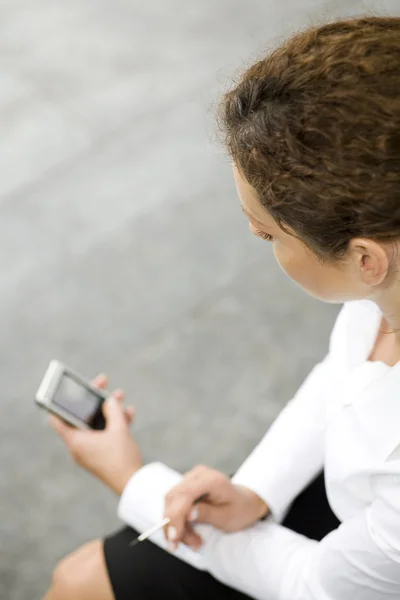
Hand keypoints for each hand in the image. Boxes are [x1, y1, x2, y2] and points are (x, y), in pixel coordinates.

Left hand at [50, 375, 142, 494]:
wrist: (134, 484)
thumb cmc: (121, 457)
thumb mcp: (119, 428)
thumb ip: (113, 409)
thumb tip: (109, 401)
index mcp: (76, 441)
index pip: (57, 418)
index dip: (60, 401)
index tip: (67, 389)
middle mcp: (79, 446)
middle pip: (81, 417)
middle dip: (94, 399)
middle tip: (103, 383)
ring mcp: (90, 451)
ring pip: (95, 424)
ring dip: (108, 410)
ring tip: (120, 396)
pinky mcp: (101, 455)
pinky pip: (104, 434)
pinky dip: (113, 424)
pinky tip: (129, 414)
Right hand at [164, 465, 268, 550]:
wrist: (245, 502)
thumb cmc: (239, 510)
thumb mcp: (227, 517)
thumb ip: (207, 514)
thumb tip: (188, 514)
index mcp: (211, 480)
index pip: (185, 494)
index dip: (175, 516)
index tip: (173, 538)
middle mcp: (198, 475)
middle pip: (173, 499)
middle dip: (173, 525)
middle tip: (180, 546)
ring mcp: (191, 479)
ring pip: (171, 503)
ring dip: (177, 526)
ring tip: (194, 542)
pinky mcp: (186, 486)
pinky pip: (174, 505)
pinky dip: (179, 522)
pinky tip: (190, 534)